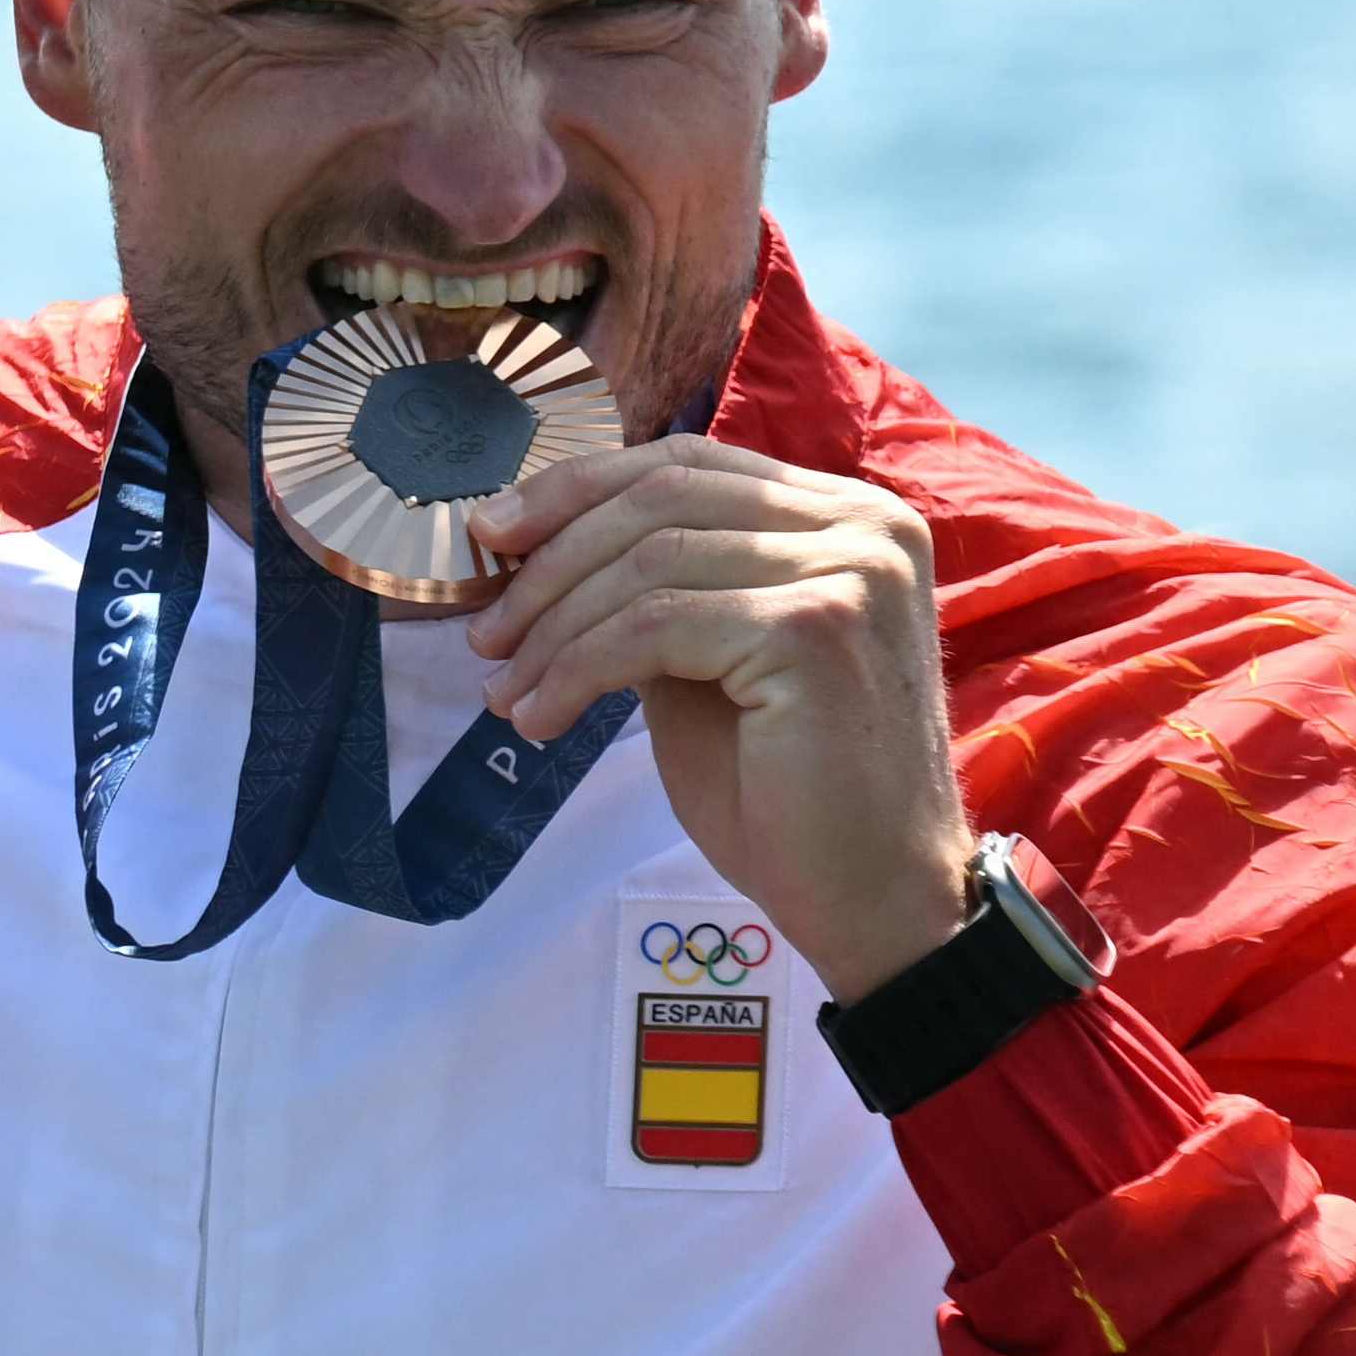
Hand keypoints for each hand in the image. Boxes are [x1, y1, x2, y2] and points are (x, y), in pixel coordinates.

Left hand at [467, 433, 975, 989]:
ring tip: (505, 691)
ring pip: (645, 564)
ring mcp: (848, 571)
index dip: (576, 489)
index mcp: (845, 516)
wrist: (871, 892)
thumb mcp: (709, 661)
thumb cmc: (787, 788)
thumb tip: (536, 549)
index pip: (686, 463)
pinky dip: (577, 670)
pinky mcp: (815, 629)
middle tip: (484, 636)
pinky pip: (653, 627)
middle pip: (658, 500)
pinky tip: (542, 719)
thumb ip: (659, 591)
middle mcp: (862, 525)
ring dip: (551, 631)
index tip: (490, 535)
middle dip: (547, 564)